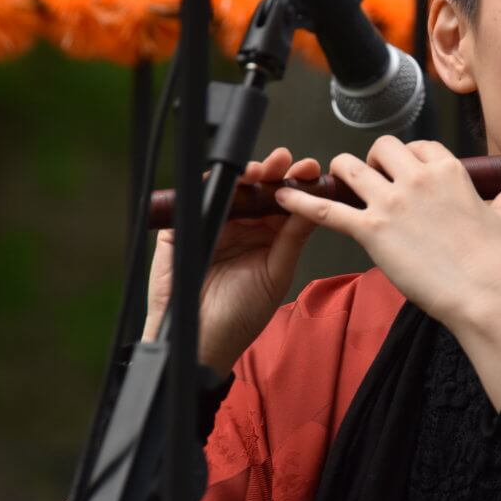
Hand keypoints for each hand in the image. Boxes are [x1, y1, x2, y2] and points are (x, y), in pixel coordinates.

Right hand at [143, 148, 319, 377]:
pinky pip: (197, 200)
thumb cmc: (241, 314)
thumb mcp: (276, 273)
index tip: (310, 169)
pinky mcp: (182, 227)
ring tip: (261, 170)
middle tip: (284, 161)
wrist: (204, 339)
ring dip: (245, 175)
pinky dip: (212, 187)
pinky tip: (229, 183)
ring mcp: (212, 223)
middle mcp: (241, 225)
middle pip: (257, 187)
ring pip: (229, 188)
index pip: (283, 200)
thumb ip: (293, 237)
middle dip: (272, 170)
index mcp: (266, 235)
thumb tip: (317, 204)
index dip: (296, 183)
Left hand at [275, 136, 500, 327]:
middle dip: (372, 163)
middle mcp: (417, 177)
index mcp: (448, 170)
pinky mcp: (372, 230)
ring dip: (341, 175)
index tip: (404, 174)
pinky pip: (327, 209)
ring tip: (341, 190)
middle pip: (379, 149)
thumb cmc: (496, 262)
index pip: (416, 145)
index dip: (406, 159)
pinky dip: (301, 202)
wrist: (485, 295)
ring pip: (349, 168)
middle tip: (372, 185)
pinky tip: (282, 199)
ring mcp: (392, 202)